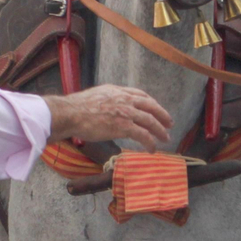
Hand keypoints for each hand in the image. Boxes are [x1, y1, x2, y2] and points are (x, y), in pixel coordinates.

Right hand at [45, 85, 172, 149]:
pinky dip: (150, 142)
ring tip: (165, 138)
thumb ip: (109, 99)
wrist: (71, 113)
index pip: (141, 95)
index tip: (156, 109)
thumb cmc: (78, 107)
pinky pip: (143, 135)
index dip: (152, 103)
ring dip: (160, 131)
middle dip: (162, 115)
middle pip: (151, 106)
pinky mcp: (123, 126)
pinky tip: (152, 149)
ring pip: (150, 121)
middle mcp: (125, 99)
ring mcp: (125, 112)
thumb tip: (111, 108)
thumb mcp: (97, 96)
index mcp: (118, 91)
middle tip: (170, 124)